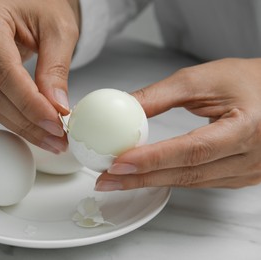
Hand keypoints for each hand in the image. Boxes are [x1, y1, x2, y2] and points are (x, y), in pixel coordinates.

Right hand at [0, 0, 79, 152]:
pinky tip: (32, 127)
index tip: (54, 124)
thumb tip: (56, 108)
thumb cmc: (43, 5)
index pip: (4, 71)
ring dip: (19, 125)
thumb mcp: (59, 31)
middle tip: (56, 138)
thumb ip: (55, 69)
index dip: (30, 104)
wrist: (28, 1)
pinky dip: (11, 117)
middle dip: (27, 121)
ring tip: (48, 137)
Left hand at [96, 58, 260, 189]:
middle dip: (141, 178)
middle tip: (106, 179)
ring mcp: (248, 171)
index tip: (118, 163)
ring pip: (190, 182)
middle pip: (187, 173)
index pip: (193, 149)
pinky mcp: (240, 176)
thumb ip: (161, 96)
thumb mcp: (203, 79)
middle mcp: (252, 156)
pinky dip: (169, 179)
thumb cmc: (248, 81)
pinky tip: (146, 176)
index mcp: (247, 127)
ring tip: (117, 179)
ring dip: (150, 181)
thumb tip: (125, 108)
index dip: (153, 159)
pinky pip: (198, 182)